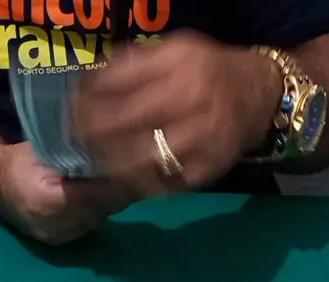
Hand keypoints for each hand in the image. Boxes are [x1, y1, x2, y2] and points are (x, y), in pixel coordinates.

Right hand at [0, 141, 134, 244]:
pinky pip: (90, 225)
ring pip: (99, 218)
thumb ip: (79, 154)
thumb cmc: (21, 161)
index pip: (97, 193)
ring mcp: (57, 237)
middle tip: (138, 169)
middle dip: (121, 189)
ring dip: (113, 200)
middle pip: (102, 208)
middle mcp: (52, 224)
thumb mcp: (47, 148)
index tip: (138, 164)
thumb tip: (117, 149)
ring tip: (122, 179)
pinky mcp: (60, 243)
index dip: (119, 180)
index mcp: (46, 198)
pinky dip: (100, 210)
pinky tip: (104, 194)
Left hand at [74, 33, 281, 192]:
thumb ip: (133, 64)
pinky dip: (138, 183)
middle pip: (127, 125)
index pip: (120, 86)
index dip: (89, 103)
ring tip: (93, 165)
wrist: (258, 95)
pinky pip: (164, 182)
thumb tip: (88, 82)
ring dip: (111, 165)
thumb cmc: (207, 72)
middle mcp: (193, 101)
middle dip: (94, 137)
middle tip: (75, 144)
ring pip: (144, 159)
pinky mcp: (207, 168)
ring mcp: (202, 139)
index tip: (70, 114)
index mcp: (180, 66)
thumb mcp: (173, 52)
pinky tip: (121, 180)